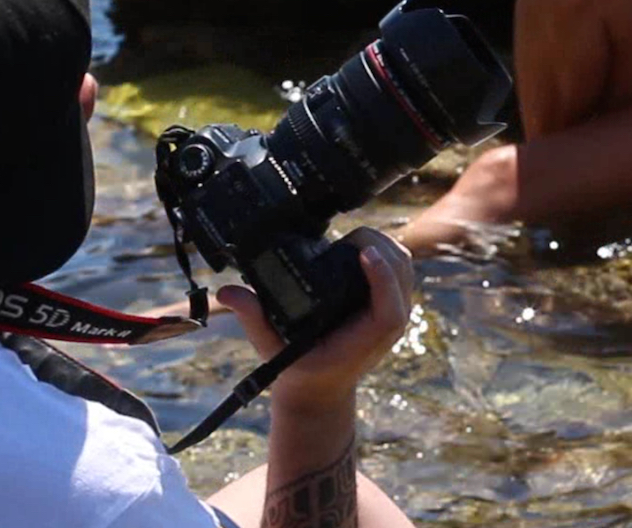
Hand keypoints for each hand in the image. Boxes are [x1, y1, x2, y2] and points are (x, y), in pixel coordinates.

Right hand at [217, 227, 415, 410]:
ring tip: (351, 239)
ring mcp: (394, 314)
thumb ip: (253, 320)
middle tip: (344, 241)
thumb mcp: (272, 349)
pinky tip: (362, 245)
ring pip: (404, 266)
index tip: (364, 252)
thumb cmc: (299, 370)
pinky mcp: (392, 304)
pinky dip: (387, 250)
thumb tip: (227, 292)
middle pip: (400, 275)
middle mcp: (386, 327)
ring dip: (384, 245)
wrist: (320, 391)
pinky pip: (401, 269)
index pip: (388, 311)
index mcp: (364, 341)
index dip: (382, 277)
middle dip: (378, 248)